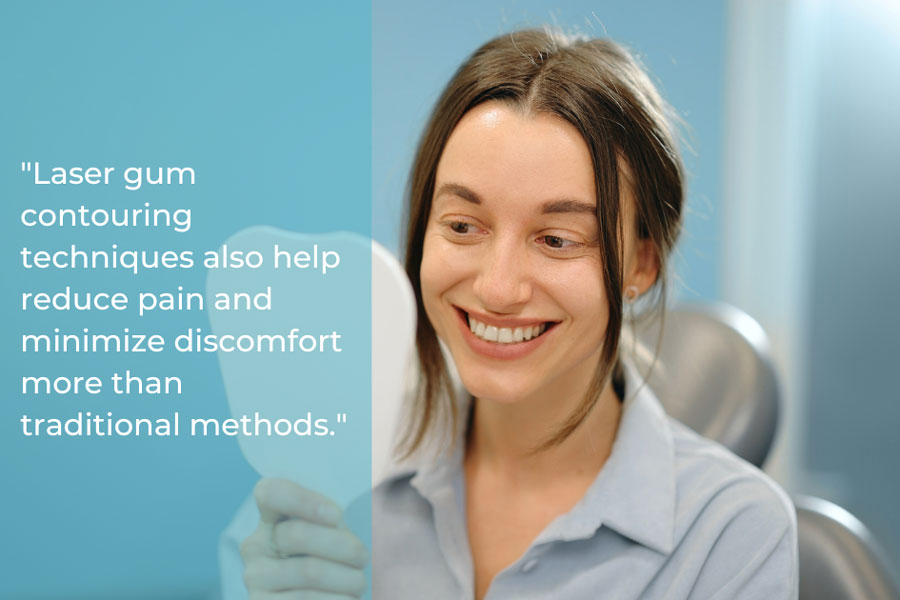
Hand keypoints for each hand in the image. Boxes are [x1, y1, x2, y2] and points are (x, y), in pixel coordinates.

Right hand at [241, 478, 367, 598]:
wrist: (316, 595)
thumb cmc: (329, 557)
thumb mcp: (327, 532)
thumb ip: (328, 518)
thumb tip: (333, 516)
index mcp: (269, 515)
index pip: (271, 492)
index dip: (302, 500)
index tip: (336, 514)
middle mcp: (255, 545)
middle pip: (298, 534)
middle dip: (341, 545)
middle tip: (362, 556)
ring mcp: (256, 578)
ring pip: (310, 571)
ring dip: (347, 577)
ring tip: (358, 581)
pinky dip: (339, 598)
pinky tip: (347, 597)